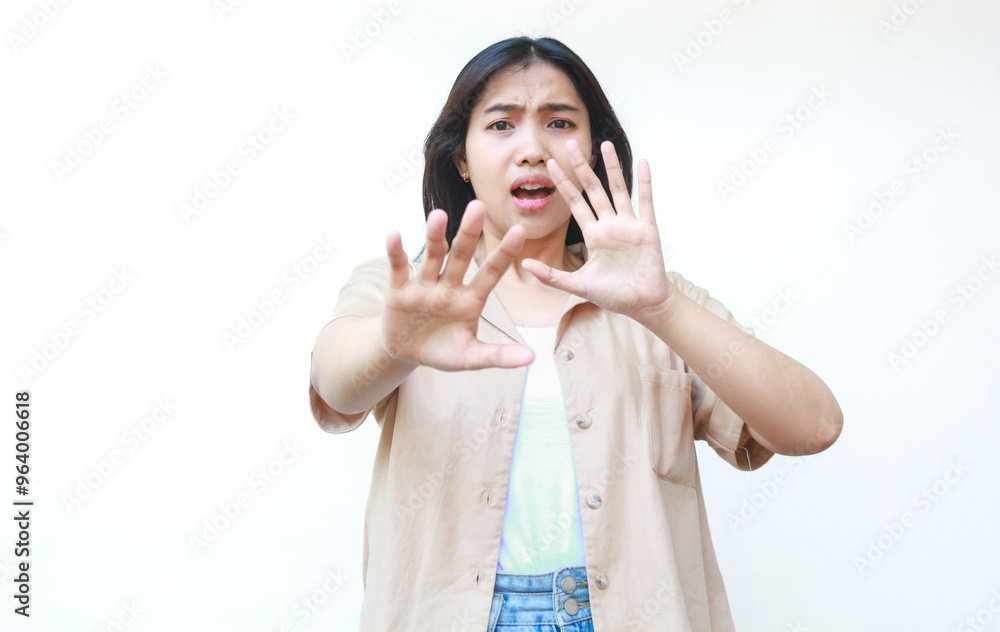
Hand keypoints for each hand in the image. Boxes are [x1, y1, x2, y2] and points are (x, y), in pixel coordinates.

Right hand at [382, 201, 534, 370]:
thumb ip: (498, 356)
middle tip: (479, 206)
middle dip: (469, 232)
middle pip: (461, 255)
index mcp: (471, 300)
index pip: (491, 273)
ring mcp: (425, 285)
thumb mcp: (470, 357)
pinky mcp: (399, 290)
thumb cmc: (442, 351)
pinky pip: (399, 267)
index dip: (504, 253)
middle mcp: (450, 286)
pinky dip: (396, 251)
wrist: (405, 354)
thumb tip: (531, 358)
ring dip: (434, 236)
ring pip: (432, 256)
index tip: (520, 231)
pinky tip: (394, 234)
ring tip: (439, 215)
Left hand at [521, 139, 674, 322]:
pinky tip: (643, 163)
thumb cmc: (613, 295)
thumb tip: (524, 264)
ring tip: (604, 145)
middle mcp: (609, 225)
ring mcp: (629, 225)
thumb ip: (551, 275)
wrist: (642, 305)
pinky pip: (646, 202)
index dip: (562, 184)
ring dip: (612, 168)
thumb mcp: (577, 285)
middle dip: (581, 168)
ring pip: (618, 190)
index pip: (574, 203)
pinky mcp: (647, 230)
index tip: (550, 165)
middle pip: (593, 190)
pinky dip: (645, 183)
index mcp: (593, 235)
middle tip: (569, 144)